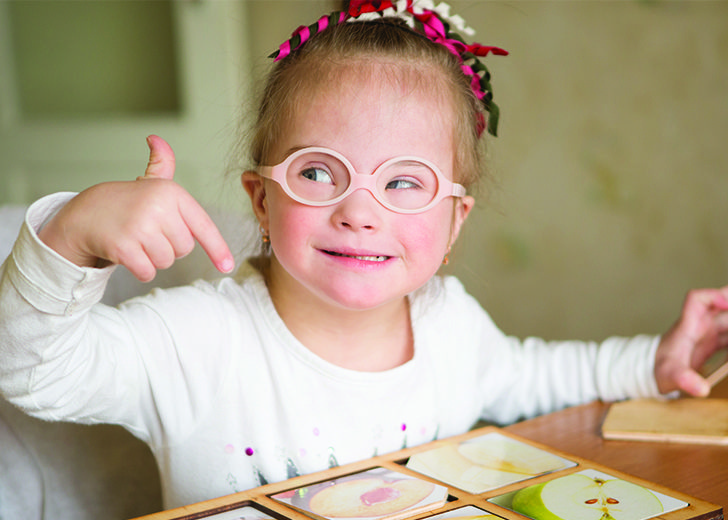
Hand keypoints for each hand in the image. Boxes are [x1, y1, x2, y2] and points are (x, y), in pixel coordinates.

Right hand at [38, 135, 233, 281]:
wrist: (83, 214)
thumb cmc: (125, 202)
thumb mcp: (148, 182)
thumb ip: (161, 164)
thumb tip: (157, 139)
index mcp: (171, 193)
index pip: (203, 225)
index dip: (218, 248)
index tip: (227, 267)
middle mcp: (159, 207)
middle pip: (184, 249)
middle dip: (169, 248)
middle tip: (149, 233)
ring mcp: (140, 227)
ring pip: (166, 262)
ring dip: (153, 259)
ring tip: (137, 240)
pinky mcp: (124, 247)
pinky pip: (147, 272)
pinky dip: (140, 270)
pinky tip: (128, 254)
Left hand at [654, 286, 727, 396]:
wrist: (652, 372)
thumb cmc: (659, 369)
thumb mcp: (672, 375)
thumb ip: (684, 379)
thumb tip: (702, 389)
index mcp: (688, 326)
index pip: (697, 299)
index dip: (714, 295)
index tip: (727, 305)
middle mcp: (699, 325)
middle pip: (721, 305)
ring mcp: (706, 332)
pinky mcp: (711, 342)